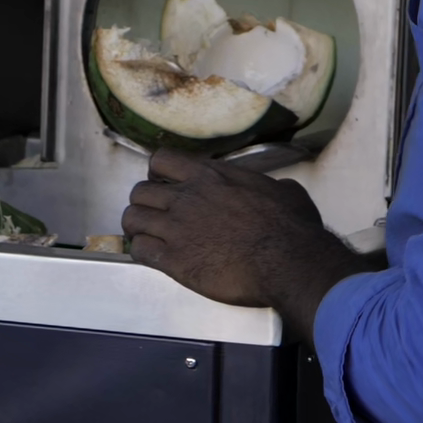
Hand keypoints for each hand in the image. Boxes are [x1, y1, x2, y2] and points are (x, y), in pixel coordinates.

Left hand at [122, 149, 375, 336]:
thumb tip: (278, 189)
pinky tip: (153, 258)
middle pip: (139, 191)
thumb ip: (269, 186)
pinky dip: (141, 254)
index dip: (157, 174)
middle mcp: (187, 197)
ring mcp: (177, 228)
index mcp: (210, 176)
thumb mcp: (285, 192)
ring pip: (132, 219)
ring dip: (137, 228)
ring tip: (146, 237)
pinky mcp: (175, 259)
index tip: (163, 185)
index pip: (161, 161)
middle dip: (144, 204)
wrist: (287, 261)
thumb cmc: (291, 227)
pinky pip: (140, 251)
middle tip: (154, 216)